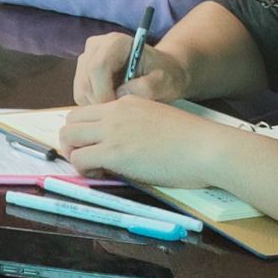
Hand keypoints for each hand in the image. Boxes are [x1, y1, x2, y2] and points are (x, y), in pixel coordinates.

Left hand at [56, 96, 223, 186]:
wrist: (208, 147)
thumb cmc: (195, 141)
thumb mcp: (159, 121)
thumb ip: (137, 126)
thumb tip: (128, 145)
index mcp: (126, 102)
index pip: (89, 111)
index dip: (86, 130)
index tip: (96, 145)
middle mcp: (114, 112)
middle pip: (71, 120)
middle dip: (73, 140)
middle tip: (87, 157)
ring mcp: (112, 131)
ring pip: (69, 136)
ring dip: (74, 154)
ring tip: (91, 168)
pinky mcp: (114, 152)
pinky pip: (80, 158)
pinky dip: (82, 169)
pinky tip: (98, 175)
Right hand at [73, 31, 187, 104]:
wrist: (161, 70)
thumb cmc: (164, 75)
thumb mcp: (163, 82)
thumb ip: (146, 87)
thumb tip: (120, 94)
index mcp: (116, 42)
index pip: (98, 67)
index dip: (104, 91)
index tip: (118, 108)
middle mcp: (96, 46)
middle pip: (85, 79)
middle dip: (100, 101)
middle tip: (120, 113)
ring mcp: (86, 57)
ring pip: (81, 88)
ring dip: (96, 103)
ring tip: (119, 106)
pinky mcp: (82, 70)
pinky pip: (80, 93)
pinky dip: (93, 103)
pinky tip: (112, 102)